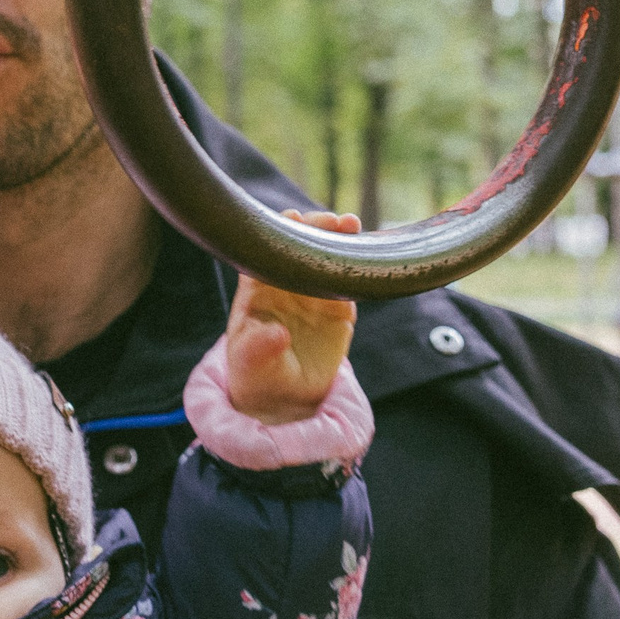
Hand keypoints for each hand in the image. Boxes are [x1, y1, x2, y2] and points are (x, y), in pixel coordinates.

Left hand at [223, 211, 358, 425]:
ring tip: (350, 225)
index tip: (292, 220)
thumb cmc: (257, 375)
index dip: (280, 233)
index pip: (266, 252)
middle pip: (300, 244)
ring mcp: (313, 292)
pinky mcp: (339, 306)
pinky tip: (368, 254)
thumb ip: (257, 348)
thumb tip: (276, 334)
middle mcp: (285, 283)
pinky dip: (358, 267)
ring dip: (339, 238)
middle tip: (331, 221)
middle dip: (314, 227)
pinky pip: (349, 282)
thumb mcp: (250, 365)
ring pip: (327, 257)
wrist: (285, 398)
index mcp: (257, 289)